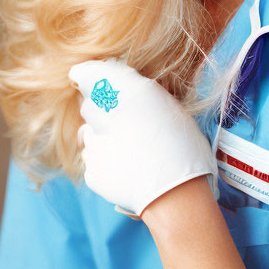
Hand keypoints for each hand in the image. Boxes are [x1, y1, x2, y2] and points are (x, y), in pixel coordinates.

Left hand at [69, 57, 218, 217]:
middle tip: (123, 122)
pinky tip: (127, 167)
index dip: (86, 75)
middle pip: (89, 106)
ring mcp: (96, 145)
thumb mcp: (170, 109)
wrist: (176, 195)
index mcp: (129, 94)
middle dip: (100, 111)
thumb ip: (139, 96)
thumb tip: (122, 88)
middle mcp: (106, 115)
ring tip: (129, 149)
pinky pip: (93, 159)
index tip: (85, 78)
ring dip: (102, 136)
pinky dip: (105, 160)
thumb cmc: (183, 149)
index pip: (89, 74)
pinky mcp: (92, 170)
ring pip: (88, 133)